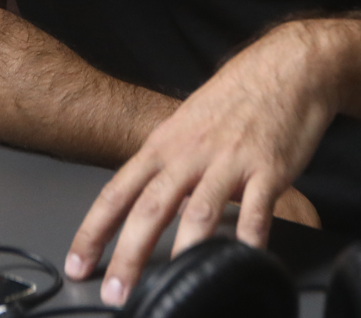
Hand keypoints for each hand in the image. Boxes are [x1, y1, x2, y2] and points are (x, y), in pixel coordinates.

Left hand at [62, 22, 338, 303]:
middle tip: (116, 292)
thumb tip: (141, 207)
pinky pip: (257, 208)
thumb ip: (164, 168)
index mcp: (163, 146)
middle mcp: (189, 154)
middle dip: (129, 255)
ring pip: (200, 211)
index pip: (117, 192)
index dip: (93, 231)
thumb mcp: (184, 127)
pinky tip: (245, 260)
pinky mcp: (269, 168)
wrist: (283, 68)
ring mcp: (229, 161)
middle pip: (151, 208)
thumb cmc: (232, 100)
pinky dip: (250, 237)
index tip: (76, 264)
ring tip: (174, 285)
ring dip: (184, 252)